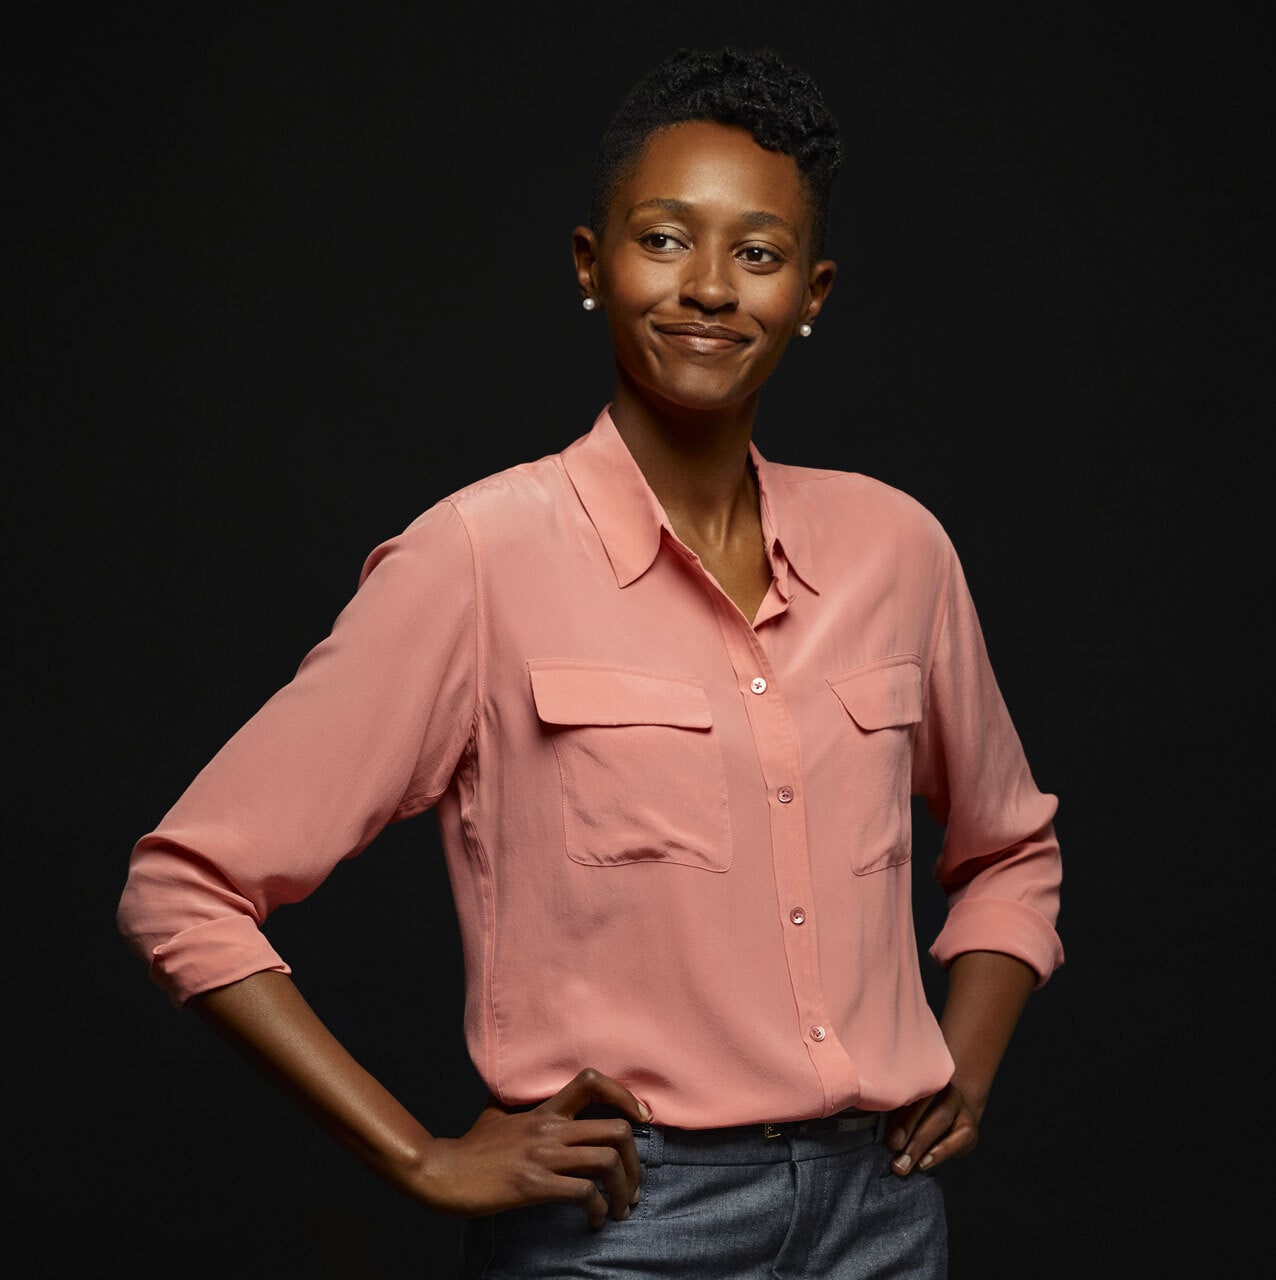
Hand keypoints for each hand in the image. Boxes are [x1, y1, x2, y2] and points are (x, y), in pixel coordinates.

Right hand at [416, 1067, 650, 1227]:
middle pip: (617, 1129)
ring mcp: (543, 1156)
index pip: (592, 1083)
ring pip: (608, 1160)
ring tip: (621, 1208)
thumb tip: (529, 1102)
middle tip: (634, 1185)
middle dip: (636, 1161)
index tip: (641, 1119)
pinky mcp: (534, 1184)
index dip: (625, 1096)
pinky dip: (598, 1209)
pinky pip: (583, 1192)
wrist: (442, 1172)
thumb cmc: (470, 1148)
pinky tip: (594, 1220)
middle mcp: (549, 1128)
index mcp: (544, 1111)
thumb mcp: (497, 1115)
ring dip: (624, 1189)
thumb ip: (521, 1108)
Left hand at [884, 1080, 979, 1176]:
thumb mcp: (900, 1100)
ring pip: (942, 1122)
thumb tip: (865, 1116)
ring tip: (906, 1166)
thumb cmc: (911, 1105)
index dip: (903, 1119)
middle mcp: (944, 1087)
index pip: (914, 1096)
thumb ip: (888, 1106)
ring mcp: (960, 1105)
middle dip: (912, 1137)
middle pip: (929, 1110)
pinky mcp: (969, 1127)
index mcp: (923, 1077)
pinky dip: (940, 1152)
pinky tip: (924, 1164)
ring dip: (922, 1147)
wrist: (945, 1107)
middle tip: (897, 1162)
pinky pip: (959, 1139)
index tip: (891, 1142)